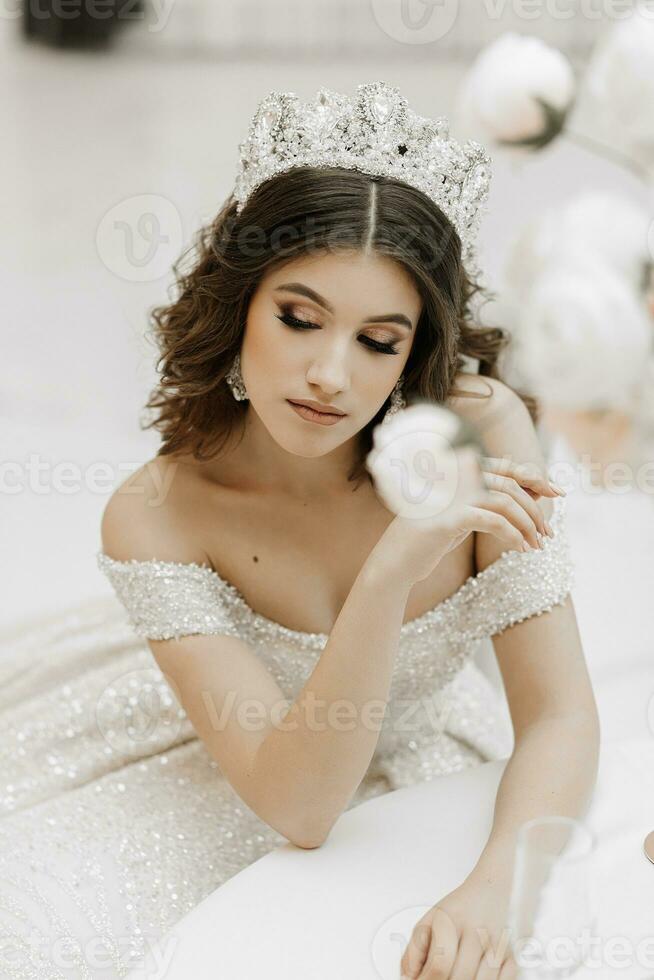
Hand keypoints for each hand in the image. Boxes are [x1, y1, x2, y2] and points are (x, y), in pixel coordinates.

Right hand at [372, 449, 563, 586]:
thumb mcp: (465, 515)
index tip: (558, 493)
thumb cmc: (431, 537)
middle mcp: (454, 476)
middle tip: (547, 535)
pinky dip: (512, 535)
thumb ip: (493, 500)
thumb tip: (538, 491)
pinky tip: (520, 550)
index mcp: (458, 471)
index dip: (534, 477)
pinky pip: (493, 520)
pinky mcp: (448, 517)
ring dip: (527, 525)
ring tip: (536, 546)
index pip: (505, 467)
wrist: (397, 561)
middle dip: (535, 510)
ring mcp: (450, 494)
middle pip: (510, 485)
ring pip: (505, 501)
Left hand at [399, 874, 517, 979]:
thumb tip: (407, 978)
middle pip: (460, 978)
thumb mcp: (432, 919)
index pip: (439, 966)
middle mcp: (477, 930)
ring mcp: (499, 943)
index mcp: (451, 920)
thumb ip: (415, 950)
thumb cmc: (463, 906)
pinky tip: (477, 975)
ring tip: (458, 974)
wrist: (497, 885)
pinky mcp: (515, 954)